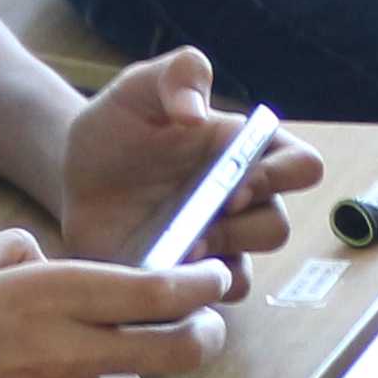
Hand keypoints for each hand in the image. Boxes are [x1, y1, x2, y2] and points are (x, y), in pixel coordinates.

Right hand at [0, 230, 232, 377]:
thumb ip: (14, 251)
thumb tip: (43, 256)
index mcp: (49, 293)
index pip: (158, 291)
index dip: (201, 286)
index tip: (214, 281)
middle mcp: (65, 353)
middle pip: (177, 350)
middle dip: (204, 335)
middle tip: (205, 328)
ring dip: (120, 377)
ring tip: (76, 365)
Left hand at [56, 50, 320, 282]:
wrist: (75, 175)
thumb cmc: (118, 126)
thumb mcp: (139, 87)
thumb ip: (177, 75)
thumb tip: (196, 112)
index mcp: (246, 154)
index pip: (302, 166)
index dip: (282, 177)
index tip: (236, 180)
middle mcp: (242, 204)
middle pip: (277, 228)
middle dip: (242, 228)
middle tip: (200, 220)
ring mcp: (215, 247)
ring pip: (247, 274)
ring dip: (214, 265)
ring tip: (175, 249)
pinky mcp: (185, 280)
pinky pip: (207, 302)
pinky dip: (191, 293)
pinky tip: (160, 271)